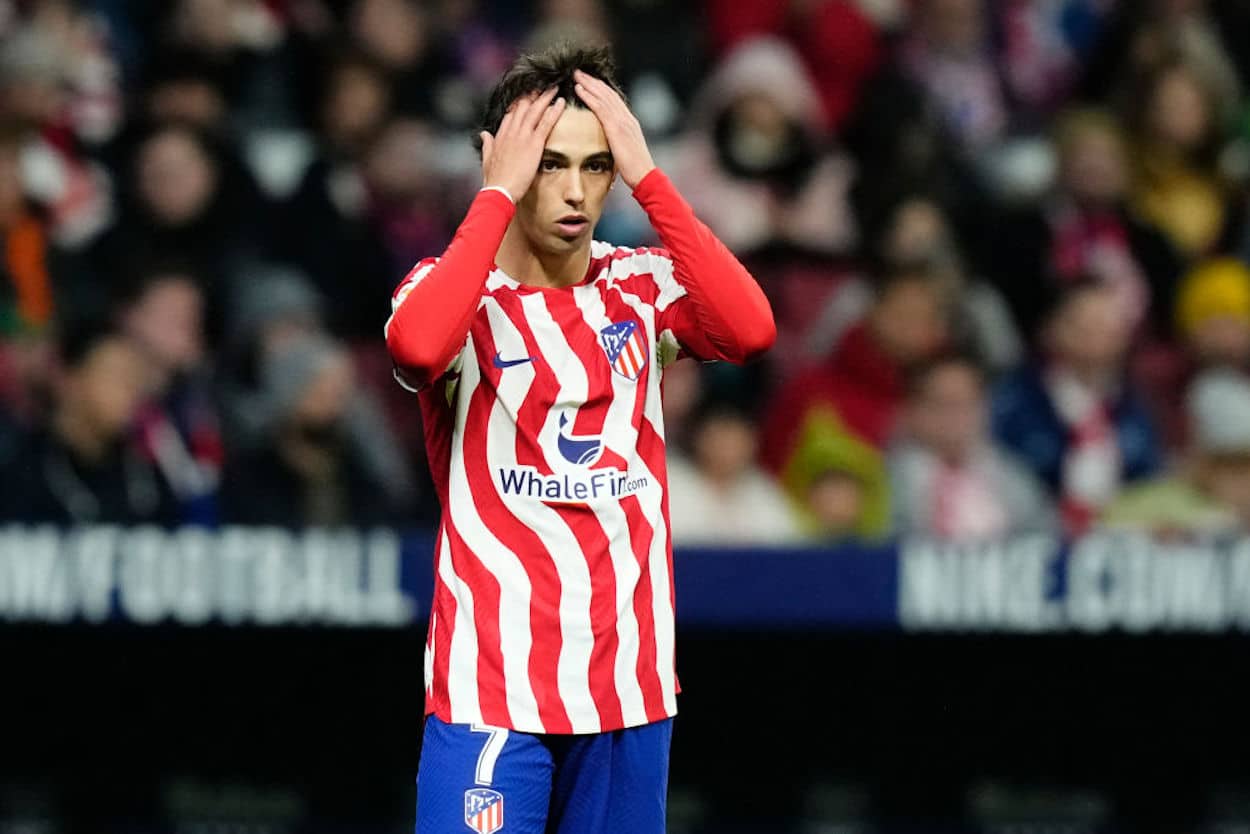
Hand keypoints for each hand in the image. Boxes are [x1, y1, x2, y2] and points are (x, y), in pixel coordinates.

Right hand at [480, 88, 565, 200]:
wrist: (499, 190)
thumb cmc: (494, 180)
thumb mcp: (487, 159)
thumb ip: (487, 144)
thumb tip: (484, 133)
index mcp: (500, 135)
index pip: (511, 113)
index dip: (519, 103)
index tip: (526, 95)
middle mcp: (511, 132)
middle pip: (523, 107)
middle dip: (533, 95)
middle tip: (542, 84)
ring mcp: (522, 136)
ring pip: (535, 111)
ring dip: (546, 97)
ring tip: (554, 87)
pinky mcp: (534, 144)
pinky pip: (546, 123)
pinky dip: (554, 111)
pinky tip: (561, 102)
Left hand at [573, 70, 655, 188]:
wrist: (645, 175)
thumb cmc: (635, 169)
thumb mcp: (627, 151)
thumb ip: (619, 142)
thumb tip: (610, 143)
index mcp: (630, 122)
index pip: (614, 100)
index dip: (601, 89)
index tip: (590, 82)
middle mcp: (627, 118)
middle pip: (608, 93)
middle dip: (593, 81)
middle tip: (579, 71)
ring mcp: (622, 121)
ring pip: (603, 96)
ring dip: (588, 83)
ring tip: (576, 75)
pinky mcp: (616, 128)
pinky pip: (600, 107)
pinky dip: (588, 96)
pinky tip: (578, 89)